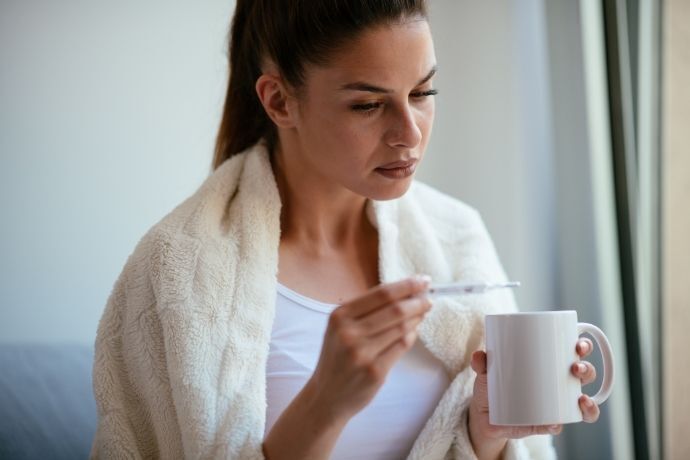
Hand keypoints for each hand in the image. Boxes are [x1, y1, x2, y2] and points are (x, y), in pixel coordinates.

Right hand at [306, 275, 431, 421]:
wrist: (326, 395)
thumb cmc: (338, 357)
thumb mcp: (340, 328)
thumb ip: (366, 310)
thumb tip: (406, 292)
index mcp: (340, 316)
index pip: (381, 294)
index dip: (406, 285)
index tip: (423, 280)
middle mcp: (349, 332)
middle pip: (395, 309)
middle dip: (417, 301)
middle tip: (430, 298)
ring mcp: (362, 353)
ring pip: (401, 328)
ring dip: (417, 318)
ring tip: (424, 312)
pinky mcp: (375, 371)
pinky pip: (402, 346)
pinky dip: (412, 335)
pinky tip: (414, 331)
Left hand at [467, 339, 601, 459]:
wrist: (485, 414)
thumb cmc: (493, 384)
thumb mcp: (487, 371)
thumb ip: (482, 362)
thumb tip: (479, 356)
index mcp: (550, 362)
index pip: (574, 351)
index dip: (584, 347)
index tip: (580, 345)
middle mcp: (559, 382)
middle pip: (584, 374)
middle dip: (587, 370)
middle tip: (576, 369)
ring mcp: (556, 403)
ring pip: (583, 402)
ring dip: (589, 402)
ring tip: (581, 399)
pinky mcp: (546, 422)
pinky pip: (561, 424)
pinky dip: (560, 424)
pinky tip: (556, 423)